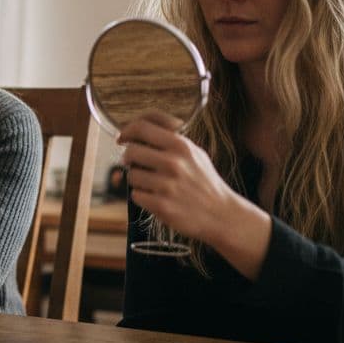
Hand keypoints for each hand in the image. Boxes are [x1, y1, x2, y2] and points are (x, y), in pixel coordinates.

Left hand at [117, 111, 269, 277]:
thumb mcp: (194, 153)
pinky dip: (142, 197)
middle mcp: (173, 163)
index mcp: (181, 145)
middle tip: (137, 164)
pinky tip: (157, 198)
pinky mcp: (162, 205)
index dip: (126, 131)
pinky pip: (135, 195)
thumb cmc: (204, 182)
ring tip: (154, 185)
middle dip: (129, 159)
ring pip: (131, 175)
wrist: (221, 214)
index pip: (141, 128)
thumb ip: (169, 140)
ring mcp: (167, 185)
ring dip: (137, 181)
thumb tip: (136, 133)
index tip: (122, 139)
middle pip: (130, 151)